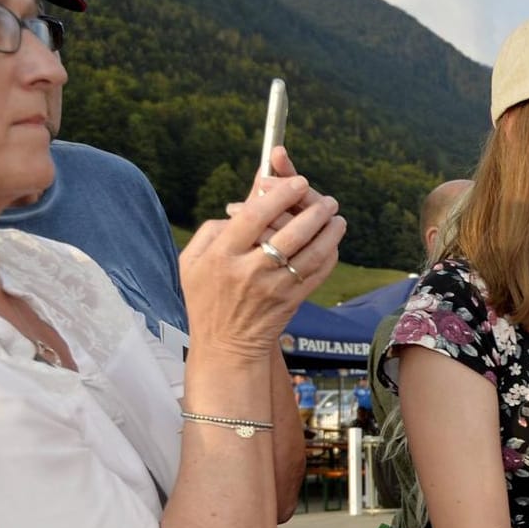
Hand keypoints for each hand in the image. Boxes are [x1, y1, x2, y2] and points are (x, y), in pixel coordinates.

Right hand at [182, 153, 344, 358]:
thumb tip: (241, 206)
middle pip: (290, 233)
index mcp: (222, 255)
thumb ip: (212, 229)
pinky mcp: (292, 301)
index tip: (297, 181)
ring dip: (329, 233)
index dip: (279, 195)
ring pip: (310, 254)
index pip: (254, 217)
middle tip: (326, 199)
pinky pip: (317, 274)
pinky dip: (329, 255)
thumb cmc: (206, 299)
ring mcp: (274, 288)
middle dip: (313, 211)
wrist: (225, 346)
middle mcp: (249, 271)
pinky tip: (333, 242)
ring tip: (336, 217)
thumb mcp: (192, 262)